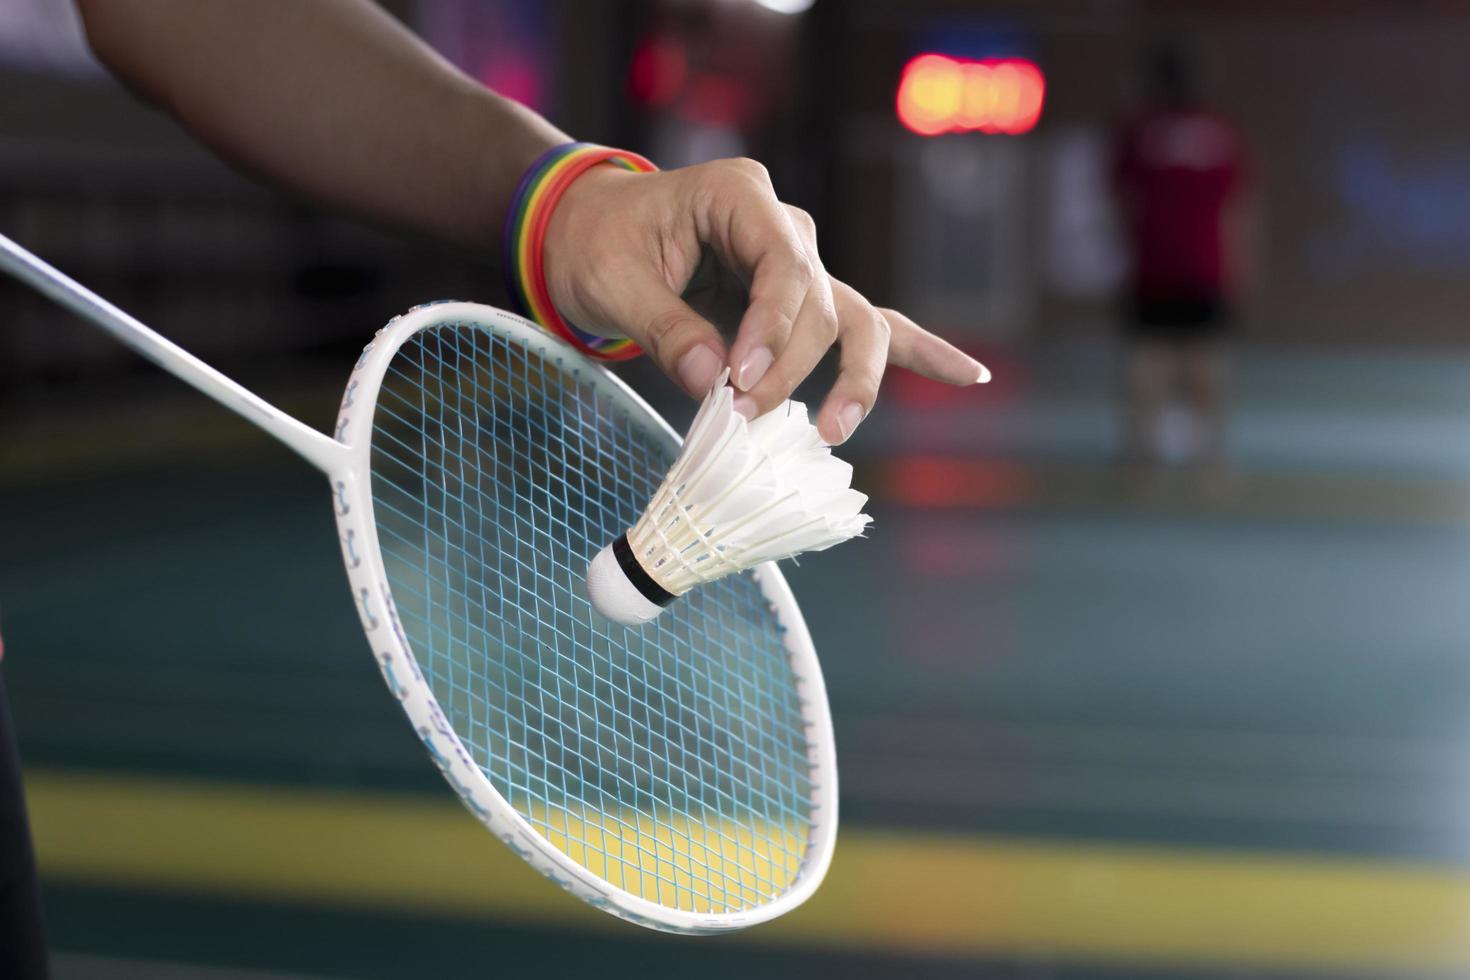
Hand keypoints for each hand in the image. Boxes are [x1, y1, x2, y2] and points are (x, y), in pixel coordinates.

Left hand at [542, 157, 988, 443]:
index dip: (771, 329)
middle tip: (746, 416)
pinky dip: (922, 352)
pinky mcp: (807, 303)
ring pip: (857, 321)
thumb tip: (715, 384)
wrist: (597, 236)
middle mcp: (786, 227)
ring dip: (855, 380)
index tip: (738, 382)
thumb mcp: (614, 281)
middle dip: (790, 369)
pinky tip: (969, 374)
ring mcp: (804, 265)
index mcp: (740, 196)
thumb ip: (666, 329)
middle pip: (822, 303)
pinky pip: (874, 325)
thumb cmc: (599, 245)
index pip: (783, 266)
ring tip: (833, 431)